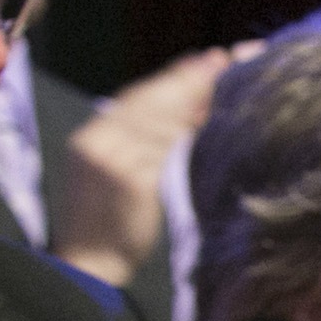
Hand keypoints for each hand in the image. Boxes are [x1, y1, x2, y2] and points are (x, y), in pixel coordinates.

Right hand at [52, 44, 246, 287]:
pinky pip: (161, 148)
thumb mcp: (127, 174)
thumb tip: (195, 110)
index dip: (179, 76)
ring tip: (231, 75)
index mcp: (95, 134)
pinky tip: (208, 117)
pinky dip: (184, 129)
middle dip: (194, 77)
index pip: (141, 96)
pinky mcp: (126, 179)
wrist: (86, 264)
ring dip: (196, 95)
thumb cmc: (112, 224)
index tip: (215, 57)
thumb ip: (151, 143)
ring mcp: (110, 157)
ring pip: (160, 118)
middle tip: (234, 56)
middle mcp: (99, 139)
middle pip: (152, 99)